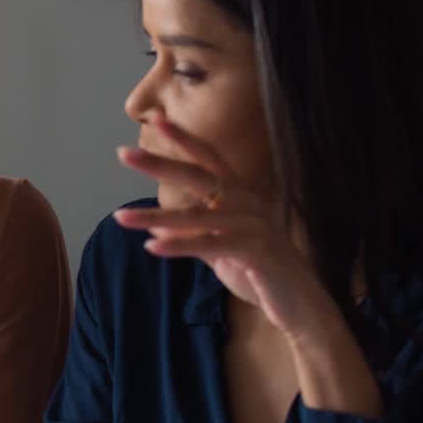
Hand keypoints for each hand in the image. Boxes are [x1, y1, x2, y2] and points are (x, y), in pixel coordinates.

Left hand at [113, 115, 331, 339]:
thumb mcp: (220, 250)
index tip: (156, 118)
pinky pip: (209, 245)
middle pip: (198, 177)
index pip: (208, 160)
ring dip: (154, 218)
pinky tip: (151, 248)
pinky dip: (179, 246)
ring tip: (121, 218)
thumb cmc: (260, 273)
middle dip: (160, 164)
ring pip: (196, 216)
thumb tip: (157, 230)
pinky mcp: (255, 250)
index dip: (183, 139)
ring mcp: (253, 225)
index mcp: (240, 197)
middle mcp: (247, 203)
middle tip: (125, 153)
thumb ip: (192, 235)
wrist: (301, 304)